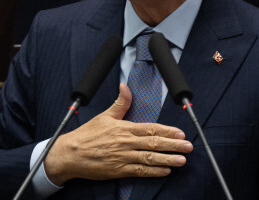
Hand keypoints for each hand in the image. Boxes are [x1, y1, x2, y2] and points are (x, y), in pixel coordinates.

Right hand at [44, 83, 192, 184]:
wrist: (70, 154)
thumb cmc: (87, 135)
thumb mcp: (104, 116)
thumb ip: (120, 103)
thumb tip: (125, 87)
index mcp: (124, 128)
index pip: (150, 129)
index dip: (167, 131)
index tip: (180, 132)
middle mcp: (126, 143)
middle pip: (154, 144)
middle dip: (173, 145)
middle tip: (188, 146)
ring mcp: (123, 158)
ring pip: (150, 159)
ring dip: (168, 159)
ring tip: (182, 160)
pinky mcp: (118, 171)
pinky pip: (139, 172)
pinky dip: (153, 172)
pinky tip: (165, 171)